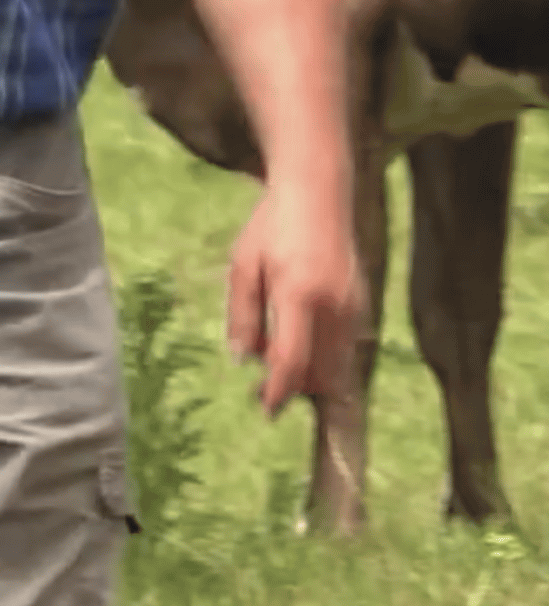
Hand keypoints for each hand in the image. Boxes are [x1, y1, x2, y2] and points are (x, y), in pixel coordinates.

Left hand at [226, 170, 365, 417]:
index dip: (279, 390)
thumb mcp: (243, 266)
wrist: (318, 195)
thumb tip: (243, 361)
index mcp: (298, 293)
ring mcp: (354, 305)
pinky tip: (297, 343)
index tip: (266, 410)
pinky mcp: (363, 305)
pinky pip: (346, 347)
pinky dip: (324, 358)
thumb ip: (242, 315)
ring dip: (310, 376)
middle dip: (294, 388)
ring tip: (276, 363)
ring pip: (337, 364)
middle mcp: (334, 304)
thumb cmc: (270, 227)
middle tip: (261, 391)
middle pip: (320, 371)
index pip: (292, 358)